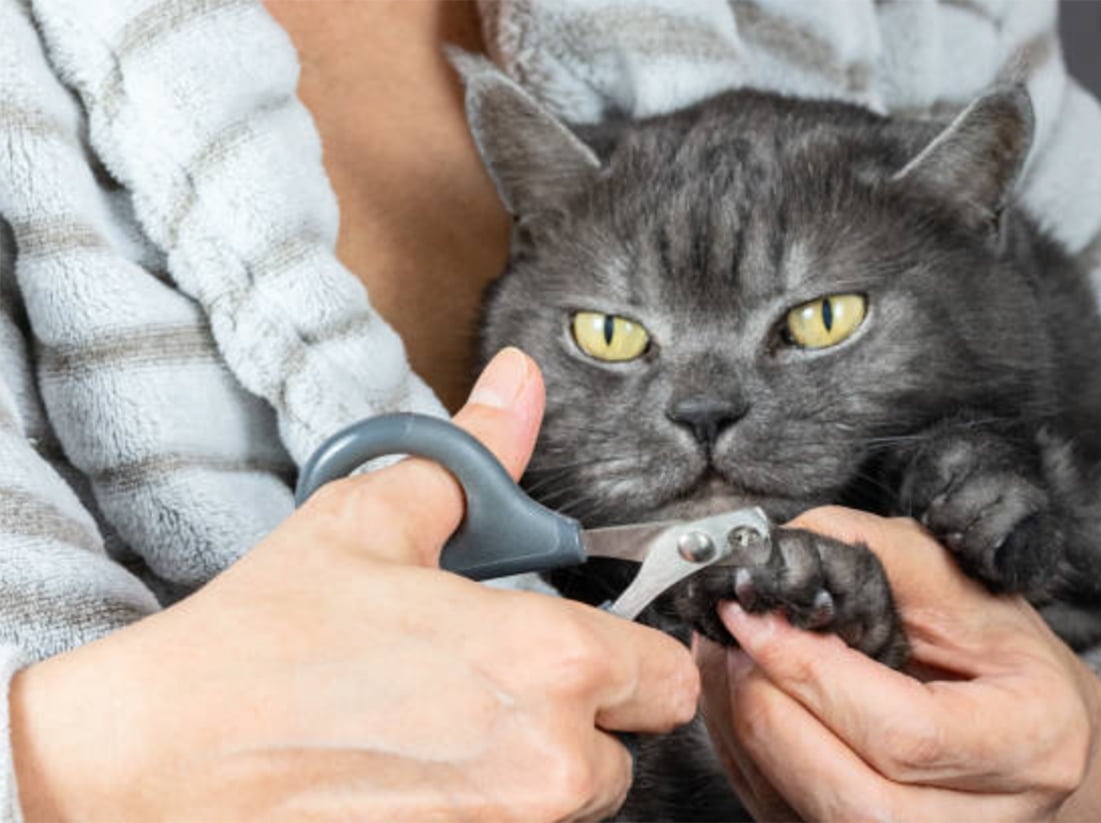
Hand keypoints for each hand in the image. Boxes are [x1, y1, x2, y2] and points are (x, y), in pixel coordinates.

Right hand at [11, 348, 698, 822]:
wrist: (166, 753)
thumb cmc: (267, 641)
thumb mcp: (373, 519)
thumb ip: (474, 456)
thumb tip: (516, 386)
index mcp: (549, 660)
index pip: (669, 675)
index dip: (631, 653)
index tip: (587, 644)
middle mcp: (548, 760)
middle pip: (629, 742)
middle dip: (584, 712)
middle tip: (500, 678)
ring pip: (574, 795)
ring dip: (535, 762)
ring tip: (448, 721)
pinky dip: (488, 801)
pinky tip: (421, 766)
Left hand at [696, 506, 1100, 821]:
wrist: (1025, 720)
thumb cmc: (994, 648)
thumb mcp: (957, 582)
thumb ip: (877, 556)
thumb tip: (785, 550)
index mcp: (1031, 743)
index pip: (904, 733)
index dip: (812, 674)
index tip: (755, 616)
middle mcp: (984, 818)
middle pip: (852, 799)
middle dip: (768, 708)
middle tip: (732, 636)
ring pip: (806, 814)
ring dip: (742, 729)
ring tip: (730, 656)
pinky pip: (779, 812)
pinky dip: (742, 750)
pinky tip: (739, 691)